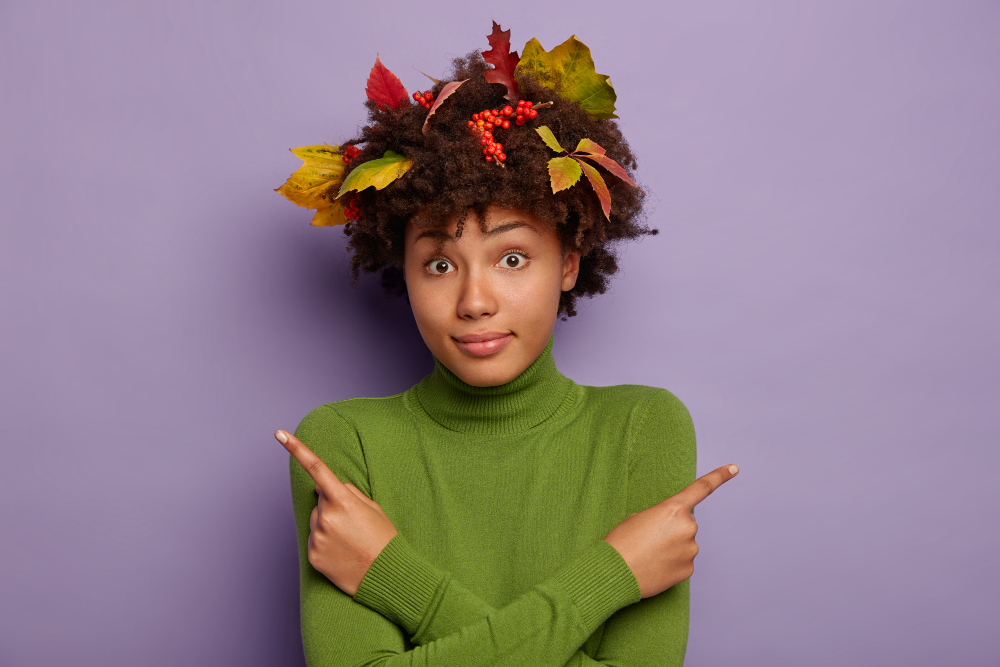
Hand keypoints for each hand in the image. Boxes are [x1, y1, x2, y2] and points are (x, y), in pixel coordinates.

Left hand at [275, 428, 398, 595]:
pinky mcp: (312, 556)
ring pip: (317, 521)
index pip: (316, 468)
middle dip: (332, 506)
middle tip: (354, 524)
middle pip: (320, 500)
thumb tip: (321, 485)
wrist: (386, 576)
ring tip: (350, 540)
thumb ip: (347, 491)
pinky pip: (315, 540)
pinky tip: (342, 553)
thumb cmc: (383, 539)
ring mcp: (317, 537)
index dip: (297, 449)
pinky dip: (326, 544)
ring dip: (329, 525)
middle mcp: (326, 517)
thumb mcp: (373, 508)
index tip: (279, 433)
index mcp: (343, 500)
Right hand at [603, 463, 738, 597]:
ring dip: (672, 546)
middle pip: (686, 523)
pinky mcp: (688, 569)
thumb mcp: (638, 518)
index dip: (720, 476)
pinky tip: (655, 566)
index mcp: (673, 508)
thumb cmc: (622, 542)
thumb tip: (672, 530)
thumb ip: (661, 517)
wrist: (614, 573)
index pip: (701, 488)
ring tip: (649, 554)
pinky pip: (683, 561)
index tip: (734, 468)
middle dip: (673, 528)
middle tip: (650, 538)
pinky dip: (672, 563)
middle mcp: (688, 527)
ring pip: (685, 543)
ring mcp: (690, 549)